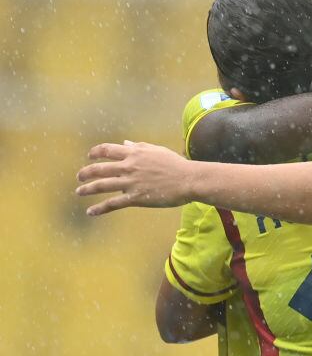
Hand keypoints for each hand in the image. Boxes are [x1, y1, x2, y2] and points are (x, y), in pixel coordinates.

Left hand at [76, 141, 195, 215]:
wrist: (188, 179)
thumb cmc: (176, 164)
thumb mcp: (157, 151)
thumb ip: (140, 147)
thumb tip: (125, 144)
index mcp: (135, 153)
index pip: (108, 150)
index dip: (95, 153)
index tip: (90, 156)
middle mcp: (129, 167)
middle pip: (99, 169)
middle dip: (86, 173)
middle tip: (80, 177)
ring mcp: (131, 182)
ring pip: (102, 185)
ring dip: (88, 189)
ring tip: (79, 192)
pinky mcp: (135, 197)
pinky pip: (113, 203)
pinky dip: (99, 208)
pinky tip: (90, 212)